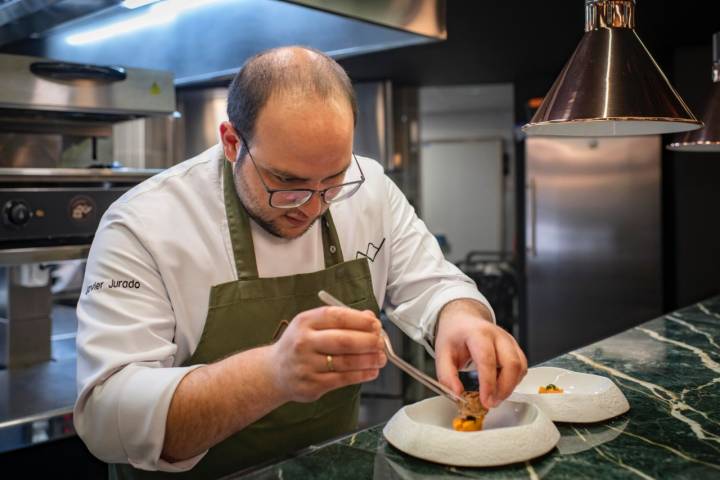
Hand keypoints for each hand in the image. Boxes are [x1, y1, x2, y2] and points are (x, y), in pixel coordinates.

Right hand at [268, 306, 386, 402]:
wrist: (274, 372)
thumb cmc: (299, 345)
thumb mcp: (312, 325)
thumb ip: (340, 320)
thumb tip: (369, 318)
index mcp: (305, 322)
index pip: (337, 317)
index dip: (360, 320)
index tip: (375, 324)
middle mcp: (304, 342)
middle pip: (344, 341)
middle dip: (369, 341)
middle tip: (381, 342)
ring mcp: (307, 365)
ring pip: (346, 362)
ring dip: (369, 360)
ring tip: (381, 358)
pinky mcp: (312, 385)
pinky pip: (343, 379)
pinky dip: (361, 375)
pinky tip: (371, 371)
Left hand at [434, 299, 526, 409]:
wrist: (463, 320)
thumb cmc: (454, 335)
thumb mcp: (442, 353)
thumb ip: (446, 375)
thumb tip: (457, 393)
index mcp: (477, 333)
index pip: (487, 359)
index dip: (488, 383)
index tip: (485, 400)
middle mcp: (497, 335)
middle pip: (511, 363)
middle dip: (504, 388)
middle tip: (491, 403)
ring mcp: (509, 340)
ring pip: (520, 366)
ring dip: (510, 386)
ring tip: (494, 396)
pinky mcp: (515, 348)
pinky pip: (522, 367)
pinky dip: (514, 381)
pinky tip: (500, 385)